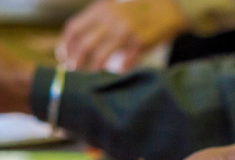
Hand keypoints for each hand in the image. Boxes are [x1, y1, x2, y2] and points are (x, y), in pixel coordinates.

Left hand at [57, 0, 187, 71]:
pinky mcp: (140, 43)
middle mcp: (112, 19)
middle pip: (83, 45)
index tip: (63, 57)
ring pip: (100, 57)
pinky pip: (123, 63)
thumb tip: (76, 43)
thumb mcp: (114, 6)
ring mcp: (126, 32)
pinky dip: (116, 72)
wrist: (171, 6)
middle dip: (75, 62)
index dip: (65, 45)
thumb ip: (97, 20)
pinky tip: (115, 74)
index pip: (73, 28)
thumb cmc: (139, 9)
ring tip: (90, 77)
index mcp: (102, 9)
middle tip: (74, 72)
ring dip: (92, 70)